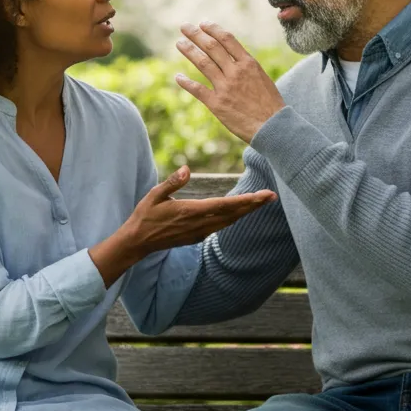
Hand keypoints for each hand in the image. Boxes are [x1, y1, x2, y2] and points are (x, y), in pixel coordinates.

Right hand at [89, 166, 276, 285]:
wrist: (138, 242)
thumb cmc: (145, 215)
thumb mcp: (155, 195)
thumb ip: (173, 182)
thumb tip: (187, 168)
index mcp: (190, 211)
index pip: (225, 205)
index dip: (246, 201)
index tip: (264, 196)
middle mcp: (199, 224)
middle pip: (233, 214)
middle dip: (253, 206)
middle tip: (272, 196)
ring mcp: (199, 232)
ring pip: (229, 221)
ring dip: (246, 212)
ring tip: (261, 202)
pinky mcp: (197, 236)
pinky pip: (221, 226)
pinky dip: (234, 217)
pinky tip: (240, 212)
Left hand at [175, 21, 285, 142]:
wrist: (273, 126)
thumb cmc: (270, 104)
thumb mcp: (261, 78)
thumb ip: (246, 67)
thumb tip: (232, 58)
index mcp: (248, 63)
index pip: (227, 39)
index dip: (213, 29)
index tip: (202, 23)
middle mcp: (235, 72)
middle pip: (212, 47)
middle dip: (196, 35)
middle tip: (184, 27)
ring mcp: (225, 87)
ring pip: (203, 63)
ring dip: (189, 51)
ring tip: (179, 43)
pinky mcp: (217, 104)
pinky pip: (197, 89)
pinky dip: (186, 82)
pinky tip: (178, 77)